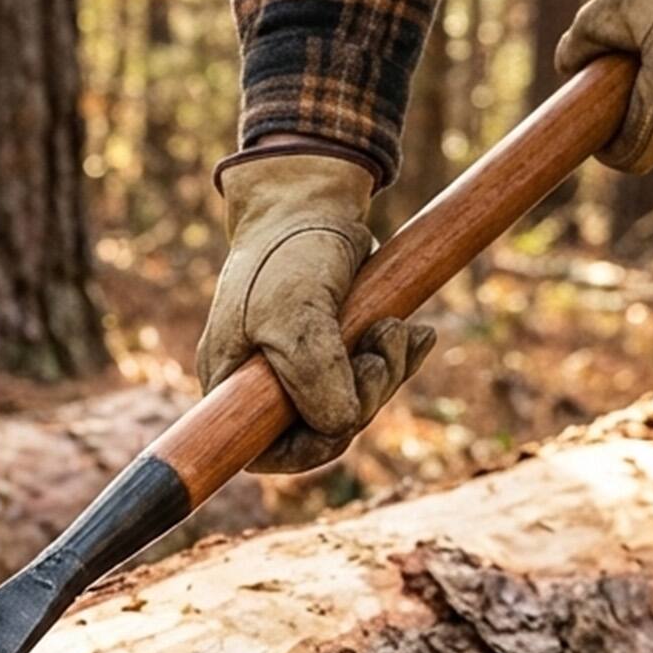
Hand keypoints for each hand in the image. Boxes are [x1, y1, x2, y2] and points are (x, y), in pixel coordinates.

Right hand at [197, 152, 434, 473]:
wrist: (309, 200)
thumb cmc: (287, 254)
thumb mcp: (294, 313)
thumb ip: (313, 375)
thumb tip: (341, 425)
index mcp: (233, 386)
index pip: (266, 452)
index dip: (307, 452)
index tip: (342, 426)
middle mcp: (265, 384)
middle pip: (322, 429)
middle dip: (363, 398)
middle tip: (381, 350)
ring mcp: (303, 367)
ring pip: (355, 402)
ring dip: (387, 372)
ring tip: (397, 328)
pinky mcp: (338, 346)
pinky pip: (374, 375)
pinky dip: (400, 358)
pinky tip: (418, 333)